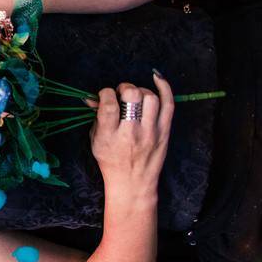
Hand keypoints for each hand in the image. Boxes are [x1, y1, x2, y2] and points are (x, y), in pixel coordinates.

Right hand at [82, 71, 173, 194]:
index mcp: (110, 136)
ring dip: (140, 90)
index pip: (109, 104)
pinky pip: (168, 104)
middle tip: (121, 94)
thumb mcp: (95, 141)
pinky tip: (157, 78)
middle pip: (132, 96)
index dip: (106, 93)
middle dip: (124, 88)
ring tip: (134, 96)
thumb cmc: (111, 161)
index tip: (105, 95)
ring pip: (150, 97)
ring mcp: (151, 132)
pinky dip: (164, 88)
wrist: (133, 183)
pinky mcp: (164, 132)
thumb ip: (96, 117)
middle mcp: (132, 133)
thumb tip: (92, 97)